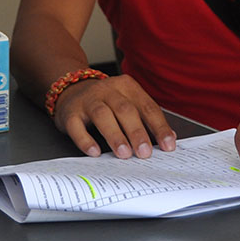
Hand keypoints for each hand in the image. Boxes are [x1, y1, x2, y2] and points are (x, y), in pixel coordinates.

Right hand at [52, 74, 176, 157]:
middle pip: (125, 110)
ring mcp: (88, 100)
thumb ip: (146, 118)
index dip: (159, 127)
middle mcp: (108, 90)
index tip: (168, 145)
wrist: (71, 89)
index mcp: (127, 86)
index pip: (147, 106)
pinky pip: (76, 126)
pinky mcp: (70, 112)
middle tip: (145, 153)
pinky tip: (94, 152)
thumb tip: (169, 139)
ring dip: (115, 135)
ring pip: (102, 115)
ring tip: (124, 154)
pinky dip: (85, 140)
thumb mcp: (128, 102)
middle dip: (137, 132)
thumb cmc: (107, 102)